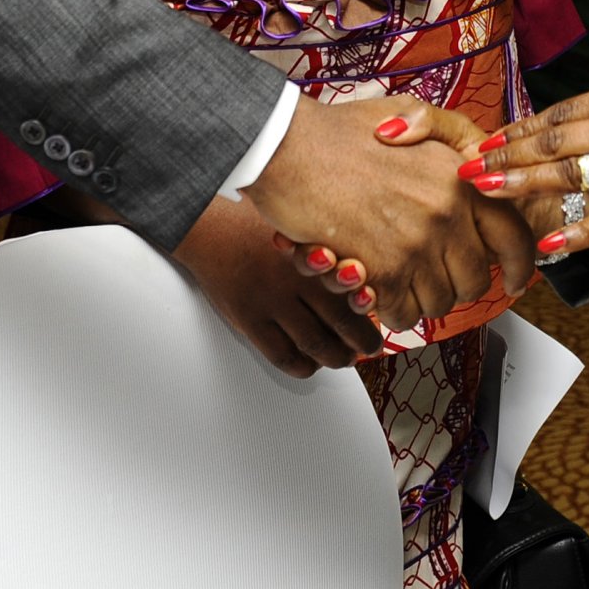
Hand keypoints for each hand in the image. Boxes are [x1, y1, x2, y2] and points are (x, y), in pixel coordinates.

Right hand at [173, 197, 379, 376]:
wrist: (208, 226)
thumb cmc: (254, 222)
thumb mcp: (299, 221)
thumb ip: (329, 238)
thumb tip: (363, 265)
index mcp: (315, 251)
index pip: (358, 291)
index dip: (373, 312)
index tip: (379, 320)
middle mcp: (297, 278)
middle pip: (343, 322)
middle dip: (362, 342)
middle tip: (368, 347)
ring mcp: (273, 301)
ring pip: (316, 344)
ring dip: (336, 358)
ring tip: (343, 358)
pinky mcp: (249, 319)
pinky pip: (283, 355)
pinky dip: (302, 366)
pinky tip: (308, 363)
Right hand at [283, 108, 566, 283]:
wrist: (287, 146)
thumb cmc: (338, 130)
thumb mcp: (409, 115)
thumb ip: (449, 141)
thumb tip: (478, 170)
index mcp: (462, 176)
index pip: (515, 235)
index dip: (519, 265)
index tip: (515, 281)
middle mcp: (449, 210)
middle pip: (476, 279)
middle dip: (455, 283)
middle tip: (429, 273)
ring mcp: (419, 242)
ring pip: (440, 302)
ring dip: (419, 297)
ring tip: (394, 273)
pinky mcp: (385, 269)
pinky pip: (403, 314)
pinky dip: (390, 309)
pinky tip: (374, 286)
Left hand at [462, 32, 588, 256]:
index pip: (560, 112)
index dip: (521, 126)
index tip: (491, 137)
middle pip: (554, 142)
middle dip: (507, 155)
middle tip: (469, 168)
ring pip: (572, 175)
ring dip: (525, 184)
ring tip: (488, 192)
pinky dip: (580, 233)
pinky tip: (549, 245)